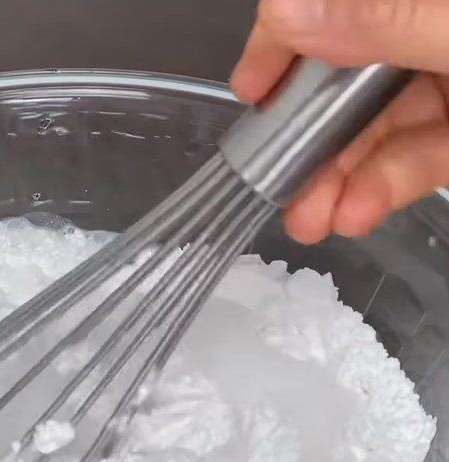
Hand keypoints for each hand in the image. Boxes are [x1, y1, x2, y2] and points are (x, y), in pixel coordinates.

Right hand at [230, 0, 448, 243]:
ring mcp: (447, 76)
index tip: (251, 88)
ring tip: (310, 222)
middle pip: (350, 75)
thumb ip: (388, 18)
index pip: (335, 2)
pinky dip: (386, 184)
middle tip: (276, 185)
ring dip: (339, 177)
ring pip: (381, 123)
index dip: (285, 40)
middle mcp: (428, 29)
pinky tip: (357, 213)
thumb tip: (288, 10)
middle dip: (309, 137)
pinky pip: (420, 151)